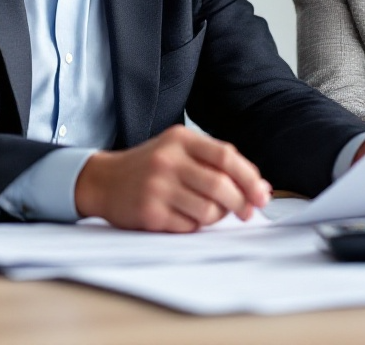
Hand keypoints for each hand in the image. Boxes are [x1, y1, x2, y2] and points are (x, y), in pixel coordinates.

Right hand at [73, 125, 271, 231]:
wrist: (103, 181)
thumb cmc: (150, 167)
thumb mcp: (179, 151)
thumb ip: (217, 164)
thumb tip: (260, 188)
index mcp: (180, 139)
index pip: (226, 156)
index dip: (249, 178)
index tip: (262, 196)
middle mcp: (168, 160)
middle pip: (220, 185)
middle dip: (241, 203)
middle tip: (246, 212)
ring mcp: (157, 186)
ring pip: (208, 210)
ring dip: (216, 216)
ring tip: (207, 212)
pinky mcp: (149, 212)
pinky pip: (188, 226)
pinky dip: (194, 225)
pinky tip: (182, 216)